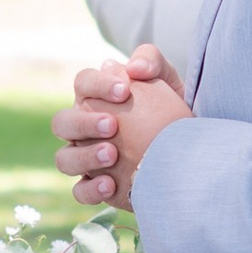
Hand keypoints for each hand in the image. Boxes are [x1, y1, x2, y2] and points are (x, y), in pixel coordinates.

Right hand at [51, 44, 192, 210]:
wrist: (188, 150)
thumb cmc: (171, 109)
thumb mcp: (168, 81)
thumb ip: (152, 61)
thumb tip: (133, 67)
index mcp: (95, 98)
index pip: (82, 83)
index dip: (97, 85)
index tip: (124, 90)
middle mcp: (83, 128)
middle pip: (62, 122)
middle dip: (84, 123)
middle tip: (113, 125)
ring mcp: (86, 159)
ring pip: (64, 159)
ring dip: (84, 156)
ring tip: (112, 155)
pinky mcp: (96, 187)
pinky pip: (79, 191)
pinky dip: (91, 189)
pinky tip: (111, 184)